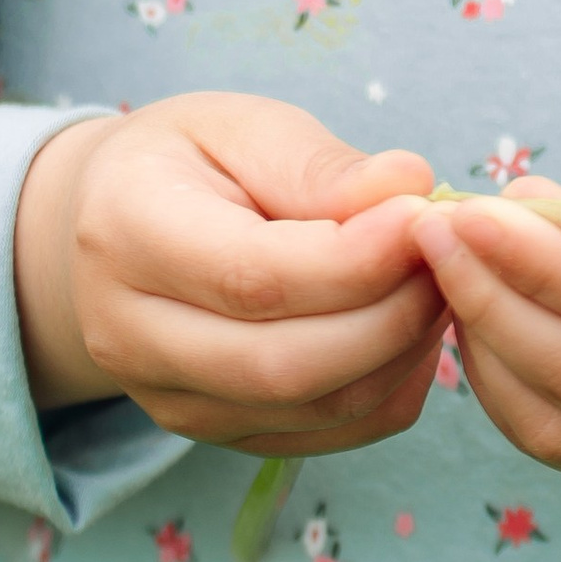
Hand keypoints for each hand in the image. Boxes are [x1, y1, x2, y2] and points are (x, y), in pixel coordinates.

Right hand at [13, 92, 445, 458]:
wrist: (114, 229)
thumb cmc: (189, 160)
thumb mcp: (241, 126)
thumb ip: (321, 165)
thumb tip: (410, 189)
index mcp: (127, 234)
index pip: (254, 277)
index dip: (357, 259)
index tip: (424, 215)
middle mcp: (132, 336)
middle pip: (285, 364)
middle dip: (393, 313)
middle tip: (446, 253)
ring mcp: (169, 402)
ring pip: (314, 409)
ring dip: (401, 352)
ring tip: (435, 281)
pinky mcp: (214, 435)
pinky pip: (325, 435)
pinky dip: (389, 389)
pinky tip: (409, 329)